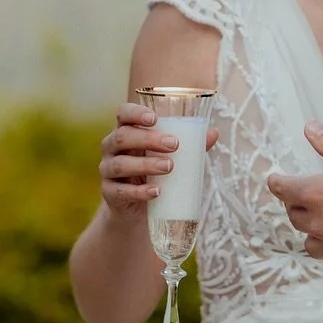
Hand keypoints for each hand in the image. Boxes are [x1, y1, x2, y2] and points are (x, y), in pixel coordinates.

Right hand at [98, 103, 217, 218]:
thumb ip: (190, 146)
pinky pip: (120, 191)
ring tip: (169, 167)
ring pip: (121, 164)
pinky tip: (156, 191)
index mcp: (127, 131)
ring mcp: (108, 171)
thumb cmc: (155, 173)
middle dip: (148, 139)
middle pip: (122, 137)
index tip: (155, 118)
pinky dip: (139, 192)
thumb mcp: (170, 157)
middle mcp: (112, 148)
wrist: (137, 209)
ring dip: (146, 164)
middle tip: (174, 144)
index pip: (123, 114)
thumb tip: (213, 133)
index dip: (135, 113)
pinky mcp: (109, 193)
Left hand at [268, 123, 322, 279]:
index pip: (282, 189)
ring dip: (317, 233)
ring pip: (312, 244)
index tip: (277, 180)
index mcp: (316, 193)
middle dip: (300, 205)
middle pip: (295, 217)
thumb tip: (309, 129)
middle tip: (311, 197)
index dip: (278, 182)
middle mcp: (320, 223)